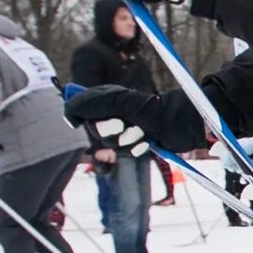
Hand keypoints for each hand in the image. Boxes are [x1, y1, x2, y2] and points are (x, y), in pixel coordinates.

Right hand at [67, 84, 206, 156]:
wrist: (183, 122)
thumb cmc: (154, 109)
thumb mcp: (120, 102)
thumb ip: (91, 104)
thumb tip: (68, 112)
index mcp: (106, 98)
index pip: (79, 109)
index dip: (80, 116)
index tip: (81, 121)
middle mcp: (113, 112)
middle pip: (95, 132)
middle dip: (110, 132)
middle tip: (125, 124)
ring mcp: (126, 128)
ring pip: (111, 146)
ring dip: (127, 141)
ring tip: (142, 132)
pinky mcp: (138, 143)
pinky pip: (126, 154)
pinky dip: (136, 149)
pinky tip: (147, 142)